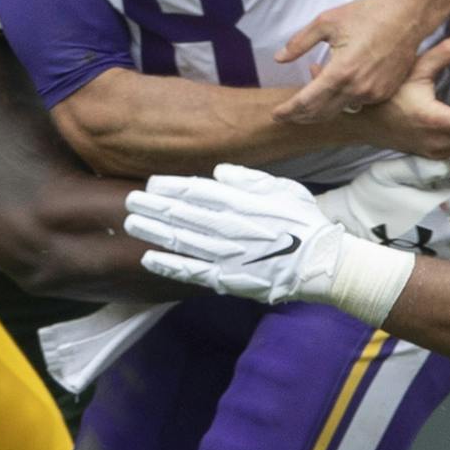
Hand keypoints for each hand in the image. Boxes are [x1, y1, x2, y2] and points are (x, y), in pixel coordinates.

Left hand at [125, 165, 349, 304]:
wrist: (320, 263)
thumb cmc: (304, 222)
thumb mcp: (282, 188)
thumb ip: (248, 179)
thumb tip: (218, 171)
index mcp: (240, 202)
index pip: (195, 191)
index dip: (170, 187)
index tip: (151, 184)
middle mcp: (227, 226)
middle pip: (181, 214)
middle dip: (152, 207)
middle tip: (129, 200)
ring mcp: (224, 254)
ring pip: (180, 240)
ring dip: (153, 231)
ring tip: (130, 223)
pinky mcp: (226, 278)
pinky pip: (191, 271)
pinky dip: (168, 265)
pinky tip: (148, 258)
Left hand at [273, 0, 432, 122]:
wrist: (407, 15)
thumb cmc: (368, 14)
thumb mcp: (327, 22)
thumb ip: (300, 43)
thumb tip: (280, 58)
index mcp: (340, 72)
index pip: (307, 101)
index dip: (288, 111)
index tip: (276, 114)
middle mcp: (357, 88)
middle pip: (321, 113)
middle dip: (301, 116)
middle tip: (286, 115)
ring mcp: (373, 93)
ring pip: (340, 110)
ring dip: (322, 107)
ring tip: (309, 97)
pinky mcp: (385, 92)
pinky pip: (357, 103)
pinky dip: (343, 100)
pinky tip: (335, 88)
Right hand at [317, 154, 449, 263]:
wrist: (347, 233)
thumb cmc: (366, 199)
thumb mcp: (385, 173)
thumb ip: (419, 167)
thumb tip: (447, 166)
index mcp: (436, 204)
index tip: (447, 191)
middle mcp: (442, 230)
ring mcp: (437, 250)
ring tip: (443, 223)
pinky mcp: (428, 263)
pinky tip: (434, 239)